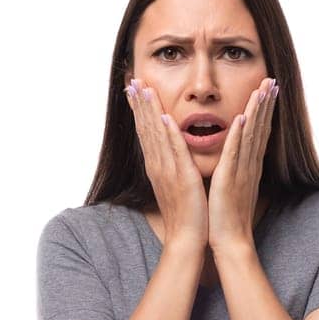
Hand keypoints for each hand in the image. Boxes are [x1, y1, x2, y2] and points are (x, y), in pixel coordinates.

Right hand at [124, 77, 207, 248]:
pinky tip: (166, 118)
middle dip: (139, 104)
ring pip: (157, 135)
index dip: (140, 109)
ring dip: (150, 111)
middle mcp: (158, 165)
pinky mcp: (182, 178)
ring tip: (144, 89)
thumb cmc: (185, 213)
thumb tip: (170, 152)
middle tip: (132, 80)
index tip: (134, 89)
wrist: (186, 239)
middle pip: (146, 128)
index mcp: (158, 166)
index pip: (146, 131)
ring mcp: (168, 171)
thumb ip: (172, 166)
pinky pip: (175, 153)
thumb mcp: (175, 184)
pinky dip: (170, 135)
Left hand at [207, 77, 277, 251]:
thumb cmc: (229, 219)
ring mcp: (242, 172)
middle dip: (266, 104)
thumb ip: (238, 171)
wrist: (230, 243)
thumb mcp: (235, 189)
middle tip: (272, 80)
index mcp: (249, 167)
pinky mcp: (230, 180)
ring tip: (262, 89)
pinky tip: (242, 118)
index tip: (269, 91)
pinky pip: (236, 154)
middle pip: (260, 129)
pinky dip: (240, 136)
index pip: (259, 133)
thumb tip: (238, 160)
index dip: (265, 111)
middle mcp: (250, 166)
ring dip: (257, 111)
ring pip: (252, 136)